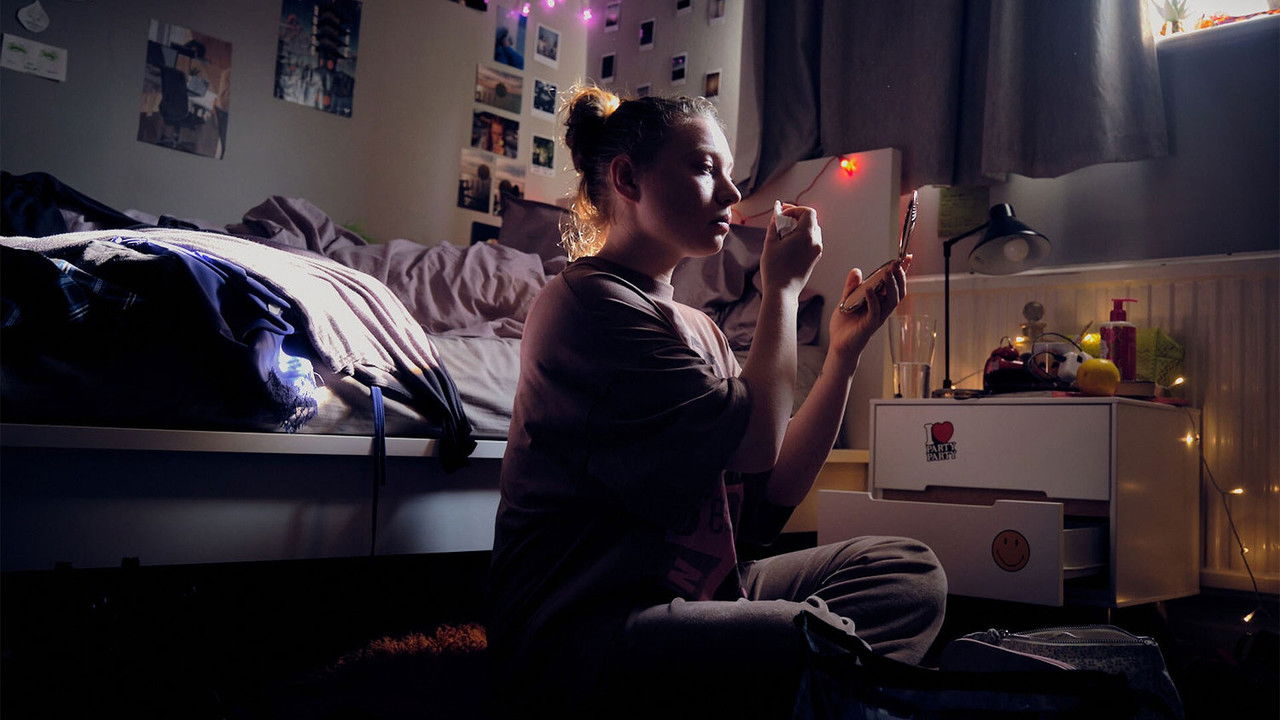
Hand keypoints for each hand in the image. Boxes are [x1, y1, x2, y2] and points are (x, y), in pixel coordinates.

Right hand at [759, 203, 821, 295]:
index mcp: (806, 235)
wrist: (782, 291)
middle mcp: (815, 242)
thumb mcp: (770, 243)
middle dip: (797, 218)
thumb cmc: (774, 268)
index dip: (795, 209)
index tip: (783, 214)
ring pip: (812, 231)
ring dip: (800, 228)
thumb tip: (777, 211)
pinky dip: (802, 238)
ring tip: (784, 234)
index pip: (808, 212)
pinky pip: (812, 242)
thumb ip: (774, 224)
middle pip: (811, 220)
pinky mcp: (815, 259)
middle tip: (782, 221)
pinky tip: (789, 245)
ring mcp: (816, 251)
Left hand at [827, 254, 910, 372]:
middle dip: (899, 276)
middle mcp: (882, 309)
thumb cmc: (845, 325)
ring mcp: (877, 317)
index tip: (906, 257)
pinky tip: (869, 289)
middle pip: (898, 291)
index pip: (894, 285)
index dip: (902, 272)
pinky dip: (873, 299)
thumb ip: (851, 286)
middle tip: (896, 264)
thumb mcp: (847, 300)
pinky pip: (875, 311)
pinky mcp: (869, 325)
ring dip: (890, 285)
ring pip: (891, 300)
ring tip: (887, 272)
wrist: (837, 345)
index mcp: (878, 301)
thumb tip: (856, 270)